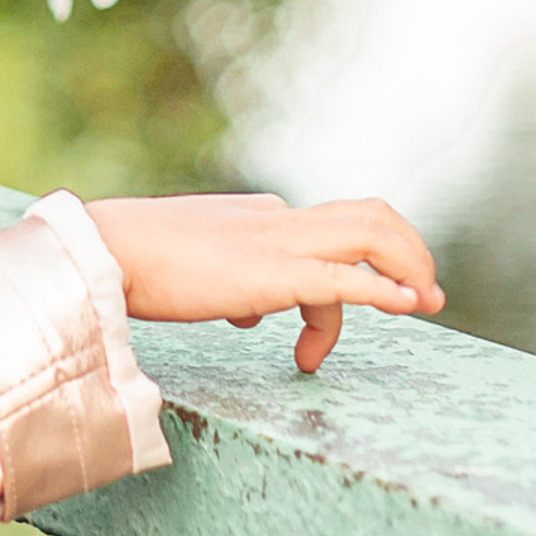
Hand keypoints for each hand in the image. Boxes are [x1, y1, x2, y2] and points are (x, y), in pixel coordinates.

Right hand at [82, 193, 443, 374]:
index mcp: (259, 215)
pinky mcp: (273, 276)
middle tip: (428, 295)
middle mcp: (277, 219)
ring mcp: (278, 244)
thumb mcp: (196, 267)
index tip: (341, 319)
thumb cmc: (137, 262)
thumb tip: (252, 315)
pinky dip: (386, 290)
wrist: (107, 251)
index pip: (328, 230)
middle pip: (368, 215)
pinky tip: (410, 305)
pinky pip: (346, 280)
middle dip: (409, 251)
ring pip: (371, 234)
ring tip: (426, 304)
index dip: (357, 267)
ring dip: (410, 266)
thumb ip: (231, 285)